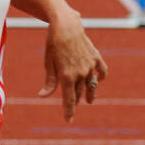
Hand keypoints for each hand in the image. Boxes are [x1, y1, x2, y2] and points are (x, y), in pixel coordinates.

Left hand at [39, 8, 107, 122]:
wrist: (66, 24)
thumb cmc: (53, 43)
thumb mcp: (48, 62)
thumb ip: (49, 81)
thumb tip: (43, 96)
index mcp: (66, 76)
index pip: (69, 100)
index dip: (69, 111)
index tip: (69, 120)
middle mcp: (80, 73)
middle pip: (79, 93)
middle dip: (76, 100)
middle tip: (73, 105)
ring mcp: (90, 66)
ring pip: (91, 85)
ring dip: (89, 93)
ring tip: (89, 100)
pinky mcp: (95, 57)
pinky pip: (102, 71)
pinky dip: (100, 77)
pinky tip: (98, 80)